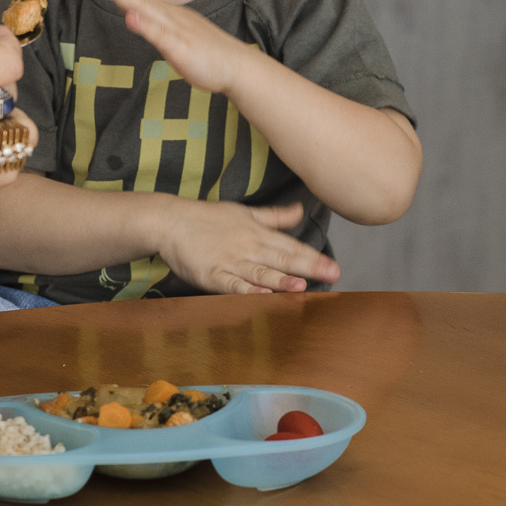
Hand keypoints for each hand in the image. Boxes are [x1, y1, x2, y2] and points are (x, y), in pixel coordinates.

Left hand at [74, 0, 256, 93]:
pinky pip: (161, 36)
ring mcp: (174, 29)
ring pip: (143, 8)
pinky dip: (145, 26)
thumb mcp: (173, 33)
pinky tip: (130, 18)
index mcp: (164, 12)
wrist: (236, 65)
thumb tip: (131, 11)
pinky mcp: (181, 48)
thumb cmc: (204, 51)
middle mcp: (167, 14)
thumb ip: (152, 22)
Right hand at [155, 199, 340, 294]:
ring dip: (280, 280)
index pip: (291, 246)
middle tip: (332, 274)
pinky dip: (247, 290)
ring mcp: (230, 261)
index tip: (334, 266)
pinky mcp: (211, 274)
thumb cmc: (208, 217)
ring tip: (301, 286)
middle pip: (282, 259)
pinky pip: (232, 284)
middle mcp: (248, 247)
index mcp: (258, 233)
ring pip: (259, 272)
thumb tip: (300, 210)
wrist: (170, 220)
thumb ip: (275, 216)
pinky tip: (262, 295)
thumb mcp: (245, 212)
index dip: (313, 257)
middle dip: (308, 268)